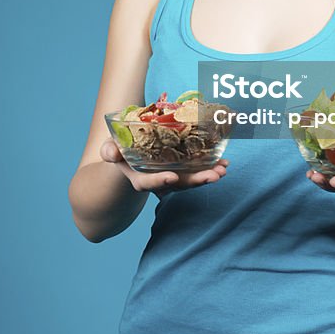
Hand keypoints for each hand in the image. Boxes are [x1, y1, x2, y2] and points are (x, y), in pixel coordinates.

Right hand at [99, 138, 228, 197]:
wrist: (130, 152)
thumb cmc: (119, 150)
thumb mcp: (111, 148)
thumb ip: (110, 151)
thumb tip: (110, 154)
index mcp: (138, 177)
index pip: (147, 183)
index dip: (159, 182)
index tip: (172, 177)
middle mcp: (158, 180)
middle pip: (177, 185)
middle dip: (195, 181)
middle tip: (213, 176)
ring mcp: (172, 175)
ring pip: (191, 179)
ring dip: (208, 175)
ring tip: (223, 170)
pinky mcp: (182, 169)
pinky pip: (197, 170)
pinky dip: (211, 167)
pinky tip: (224, 163)